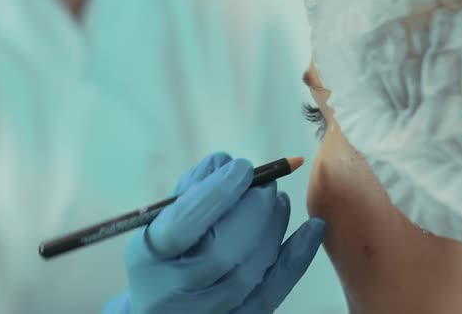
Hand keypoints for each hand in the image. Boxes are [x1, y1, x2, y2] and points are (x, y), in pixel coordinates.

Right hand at [103, 152, 325, 313]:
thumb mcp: (160, 223)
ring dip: (274, 228)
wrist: (160, 310)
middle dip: (254, 211)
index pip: (183, 225)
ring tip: (278, 201)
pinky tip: (314, 228)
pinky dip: (297, 258)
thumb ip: (191, 190)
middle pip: (222, 252)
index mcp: (147, 258)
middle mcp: (171, 292)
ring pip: (250, 271)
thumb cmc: (163, 256)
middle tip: (267, 186)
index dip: (217, 193)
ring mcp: (205, 312)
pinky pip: (272, 293)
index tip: (242, 167)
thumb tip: (226, 163)